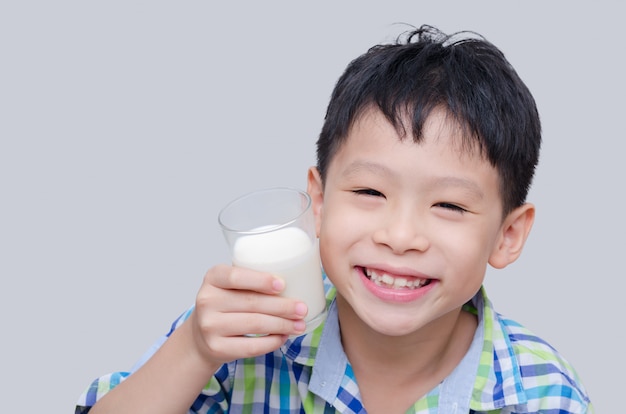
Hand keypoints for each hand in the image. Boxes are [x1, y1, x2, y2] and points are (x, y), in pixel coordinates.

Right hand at [190, 264, 307, 365]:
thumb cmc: (226, 304)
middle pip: (251, 302)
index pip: (236, 277)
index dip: (261, 280)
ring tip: (299, 324)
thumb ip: (254, 280)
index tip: (282, 285)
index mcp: (213, 278)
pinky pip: (251, 346)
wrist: (202, 335)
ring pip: (254, 324)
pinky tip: (283, 337)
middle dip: (282, 306)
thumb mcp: (232, 286)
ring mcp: (210, 326)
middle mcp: (207, 300)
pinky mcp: (216, 347)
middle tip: (302, 309)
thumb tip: (296, 283)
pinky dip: (272, 341)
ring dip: (282, 325)